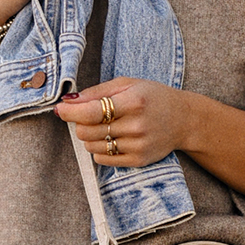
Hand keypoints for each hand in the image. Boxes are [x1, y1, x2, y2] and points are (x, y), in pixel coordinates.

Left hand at [57, 79, 189, 165]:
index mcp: (133, 102)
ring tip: (104, 126)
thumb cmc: (153, 98)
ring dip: (90, 137)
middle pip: (86, 131)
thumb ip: (96, 91)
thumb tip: (68, 101)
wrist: (184, 120)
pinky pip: (102, 160)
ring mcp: (137, 145)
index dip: (70, 112)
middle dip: (80, 123)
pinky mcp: (138, 160)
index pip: (90, 112)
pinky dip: (99, 149)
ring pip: (91, 147)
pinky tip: (111, 138)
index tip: (60, 109)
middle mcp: (136, 126)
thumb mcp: (128, 84)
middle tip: (88, 116)